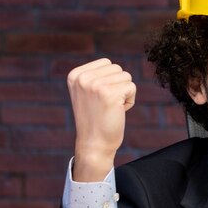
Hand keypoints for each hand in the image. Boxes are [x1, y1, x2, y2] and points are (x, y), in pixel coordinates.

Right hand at [67, 59, 135, 181]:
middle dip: (118, 86)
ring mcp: (95, 85)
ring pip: (126, 77)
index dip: (109, 81)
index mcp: (75, 75)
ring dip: (124, 93)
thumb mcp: (86, 93)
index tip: (98, 99)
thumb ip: (94, 76)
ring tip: (111, 108)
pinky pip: (132, 87)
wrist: (94, 144)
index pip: (106, 63)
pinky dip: (130, 101)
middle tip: (106, 105)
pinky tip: (117, 112)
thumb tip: (112, 65)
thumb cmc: (95, 119)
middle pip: (117, 68)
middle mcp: (83, 78)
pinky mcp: (109, 93)